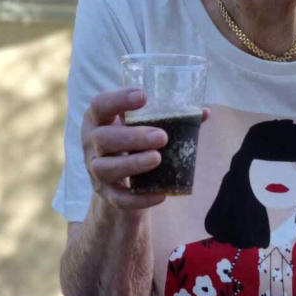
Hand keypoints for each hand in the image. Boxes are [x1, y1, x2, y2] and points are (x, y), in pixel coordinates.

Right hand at [81, 89, 208, 211]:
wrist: (118, 182)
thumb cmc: (132, 143)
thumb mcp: (143, 126)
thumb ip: (169, 118)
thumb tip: (204, 112)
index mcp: (99, 120)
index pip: (100, 105)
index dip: (118, 99)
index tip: (143, 96)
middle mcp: (91, 144)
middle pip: (103, 138)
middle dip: (133, 137)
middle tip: (162, 136)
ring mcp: (96, 170)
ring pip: (106, 168)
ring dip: (132, 163)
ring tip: (157, 159)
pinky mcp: (106, 194)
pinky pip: (119, 199)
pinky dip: (139, 198)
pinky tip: (161, 194)